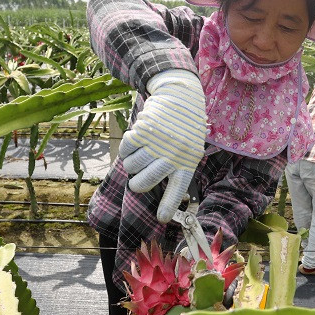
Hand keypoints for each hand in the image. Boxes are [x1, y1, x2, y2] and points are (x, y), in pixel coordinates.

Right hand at [120, 69, 206, 221]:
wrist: (181, 96)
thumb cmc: (184, 128)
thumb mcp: (190, 149)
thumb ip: (176, 167)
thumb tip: (150, 187)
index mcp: (187, 163)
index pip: (177, 190)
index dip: (167, 206)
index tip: (161, 218)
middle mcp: (173, 155)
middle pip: (144, 183)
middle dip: (136, 184)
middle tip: (136, 181)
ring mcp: (158, 143)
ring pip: (131, 166)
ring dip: (130, 164)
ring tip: (137, 157)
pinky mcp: (144, 130)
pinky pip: (126, 149)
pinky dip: (125, 149)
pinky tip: (133, 143)